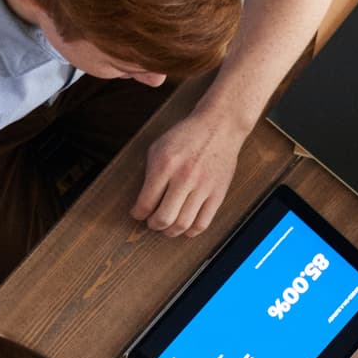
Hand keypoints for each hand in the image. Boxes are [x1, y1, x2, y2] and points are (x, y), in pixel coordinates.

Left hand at [134, 106, 246, 237]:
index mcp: (165, 164)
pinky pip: (203, 223)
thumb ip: (151, 173)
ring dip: (171, 231)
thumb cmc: (187, 136)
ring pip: (183, 224)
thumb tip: (143, 201)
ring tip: (167, 227)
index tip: (137, 214)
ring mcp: (203, 187)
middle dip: (153, 225)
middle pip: (163, 218)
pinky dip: (191, 231)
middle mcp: (184, 177)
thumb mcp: (160, 146)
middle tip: (152, 222)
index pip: (146, 202)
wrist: (219, 126)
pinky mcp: (218, 194)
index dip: (138, 213)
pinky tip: (185, 227)